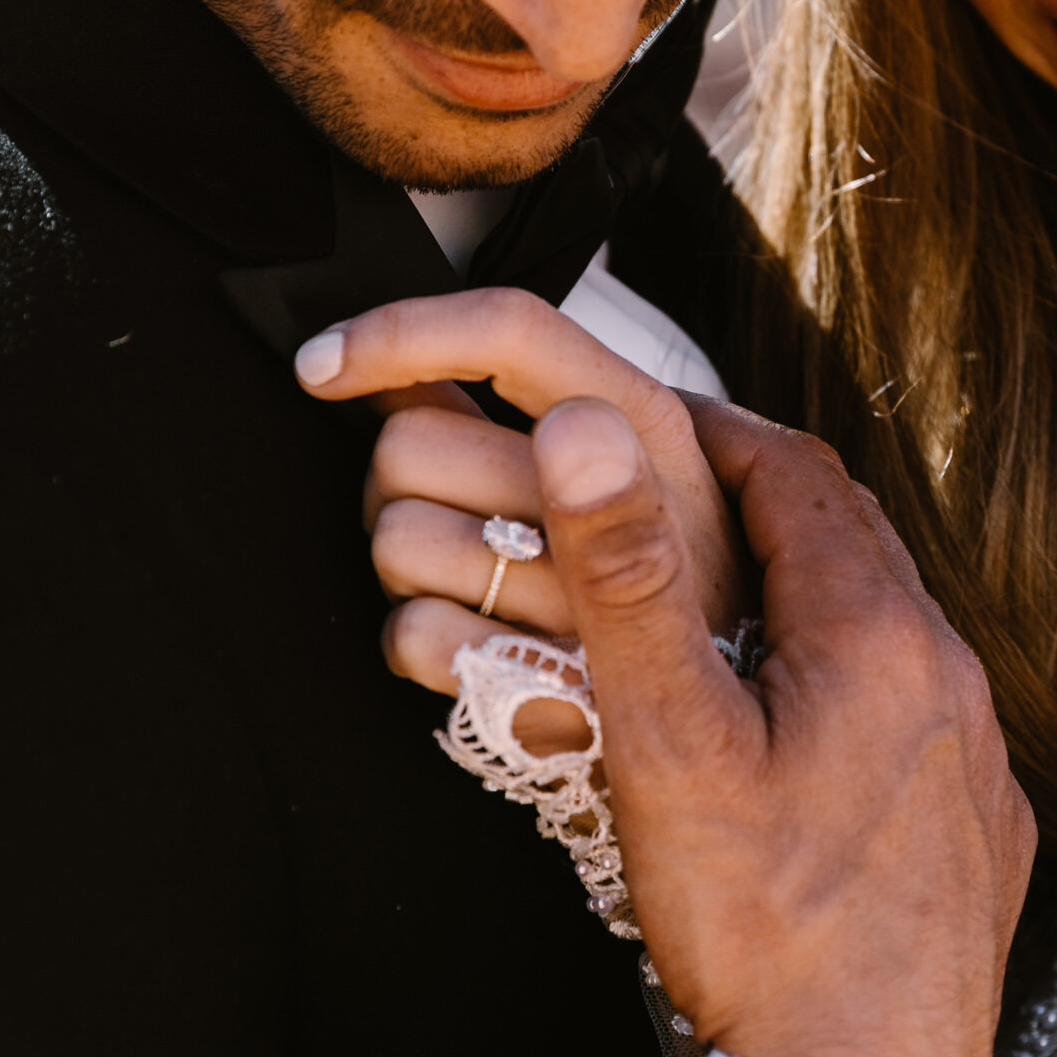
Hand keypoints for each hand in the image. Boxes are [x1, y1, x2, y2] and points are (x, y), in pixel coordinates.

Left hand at [295, 289, 748, 742]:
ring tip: (475, 584)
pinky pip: (408, 635)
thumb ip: (506, 410)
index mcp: (650, 424)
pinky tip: (472, 642)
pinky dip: (418, 643)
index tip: (321, 363)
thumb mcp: (625, 472)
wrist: (735, 724)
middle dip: (397, 483)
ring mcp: (597, 606)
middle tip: (454, 518)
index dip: (399, 331)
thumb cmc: (663, 586)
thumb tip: (387, 365)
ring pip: (395, 538)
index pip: (512, 334)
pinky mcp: (556, 696)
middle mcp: (629, 502)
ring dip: (406, 567)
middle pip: (410, 442)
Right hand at [531, 394, 1034, 1056]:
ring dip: (810, 588)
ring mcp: (976, 754)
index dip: (717, 431)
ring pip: (890, 623)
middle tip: (679, 493)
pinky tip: (797, 723)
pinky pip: (919, 705)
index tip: (652, 421)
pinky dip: (854, 675)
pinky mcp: (982, 823)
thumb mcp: (670, 745)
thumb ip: (629, 580)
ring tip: (724, 600)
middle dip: (763, 502)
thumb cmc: (764, 935)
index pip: (797, 473)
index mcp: (876, 636)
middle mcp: (949, 677)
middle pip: (852, 540)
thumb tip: (592, 432)